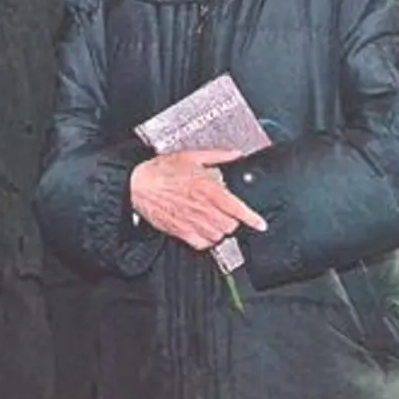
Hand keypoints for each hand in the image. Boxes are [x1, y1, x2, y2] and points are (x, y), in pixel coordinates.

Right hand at [129, 149, 266, 250]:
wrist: (138, 184)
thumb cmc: (162, 170)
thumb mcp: (192, 156)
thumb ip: (218, 155)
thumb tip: (235, 153)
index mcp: (207, 188)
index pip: (236, 207)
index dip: (251, 218)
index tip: (260, 224)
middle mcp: (201, 207)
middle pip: (230, 225)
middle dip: (232, 220)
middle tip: (225, 212)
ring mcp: (191, 222)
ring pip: (218, 236)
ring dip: (219, 229)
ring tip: (213, 219)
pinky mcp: (180, 232)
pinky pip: (202, 244)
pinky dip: (206, 240)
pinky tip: (202, 229)